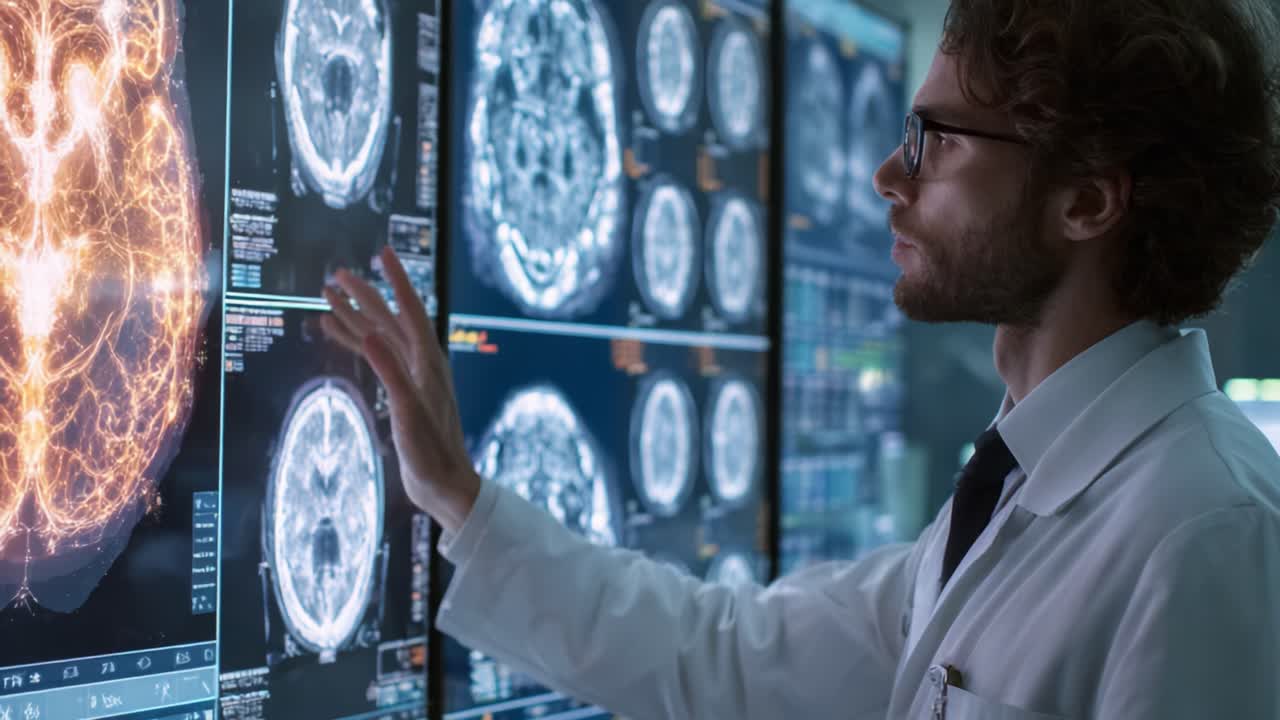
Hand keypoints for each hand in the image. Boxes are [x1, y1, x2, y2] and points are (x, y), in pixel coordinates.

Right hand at [321, 246, 479, 533]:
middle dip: (364, 295)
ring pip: (379, 335)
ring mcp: (412, 376)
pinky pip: (376, 355)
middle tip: (336, 274)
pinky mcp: (401, 390)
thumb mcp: (408, 412)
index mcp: (428, 362)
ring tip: (326, 297)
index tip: (382, 253)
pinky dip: (356, 341)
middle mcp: (422, 363)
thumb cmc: (431, 452)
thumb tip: (370, 333)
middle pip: (390, 318)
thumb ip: (390, 372)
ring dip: (355, 315)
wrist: (444, 484)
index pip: (411, 310)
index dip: (396, 281)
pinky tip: (336, 332)